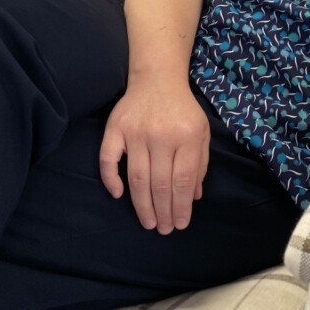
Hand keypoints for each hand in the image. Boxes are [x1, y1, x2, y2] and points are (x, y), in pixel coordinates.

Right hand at [99, 78, 209, 233]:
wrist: (157, 79)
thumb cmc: (182, 110)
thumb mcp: (201, 133)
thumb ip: (200, 164)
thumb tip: (194, 198)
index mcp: (186, 136)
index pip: (183, 180)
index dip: (181, 206)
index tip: (180, 224)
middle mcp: (161, 135)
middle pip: (160, 183)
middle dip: (163, 212)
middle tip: (163, 229)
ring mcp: (136, 132)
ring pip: (137, 177)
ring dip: (142, 205)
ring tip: (148, 223)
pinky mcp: (115, 128)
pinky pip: (108, 159)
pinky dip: (111, 179)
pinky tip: (118, 195)